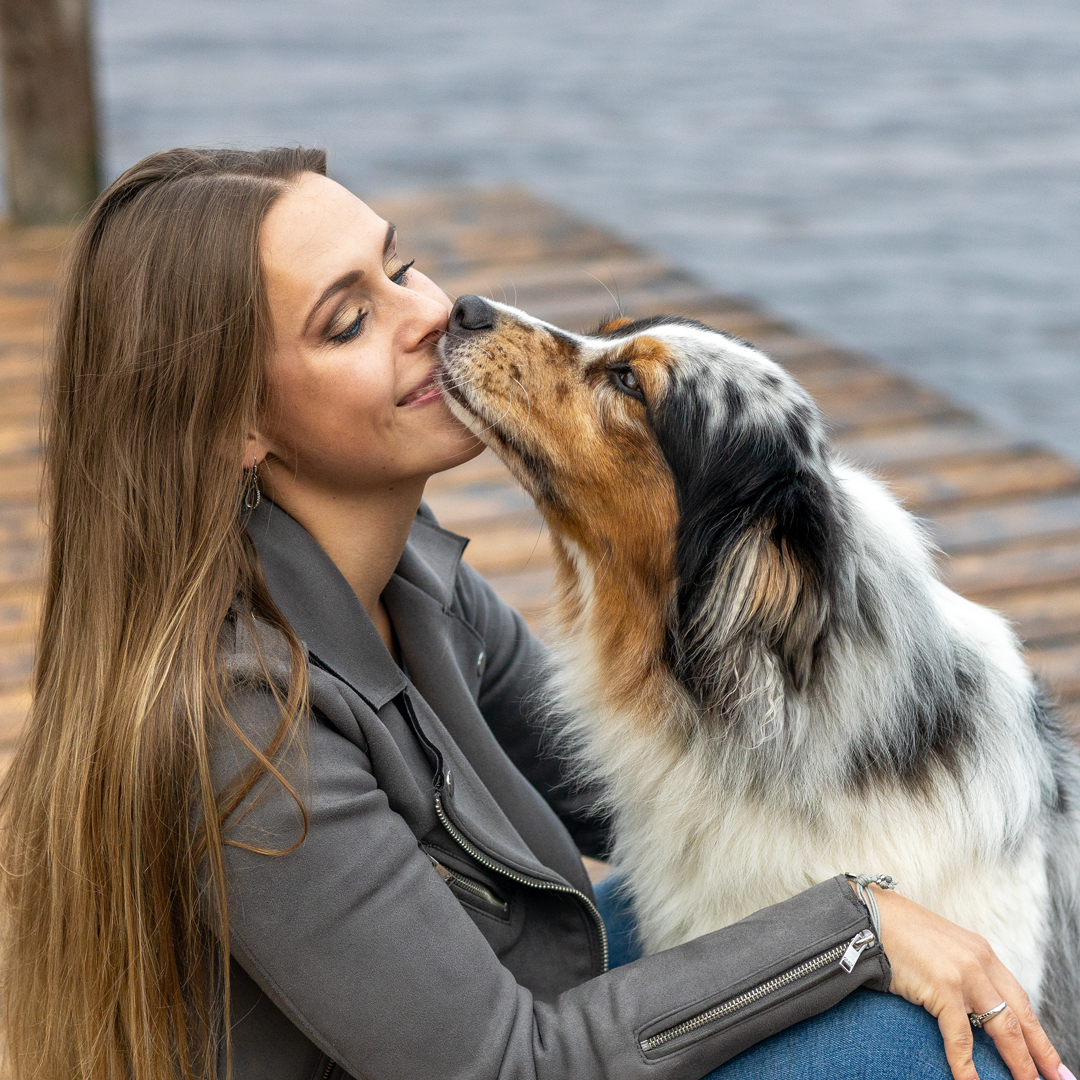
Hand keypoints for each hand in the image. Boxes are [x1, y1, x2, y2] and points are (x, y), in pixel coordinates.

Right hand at [872, 885, 1070, 1079]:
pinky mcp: (943, 986)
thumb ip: (961, 973)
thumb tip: (970, 1009)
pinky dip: (966, 1065)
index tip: (1051, 1059)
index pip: (1020, 999)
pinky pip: (961, 1036)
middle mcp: (980, 961)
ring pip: (1003, 1029)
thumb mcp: (941, 950)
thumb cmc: (898, 933)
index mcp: (982, 953)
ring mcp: (964, 974)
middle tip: (1057, 1079)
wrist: (869, 915)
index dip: (1038, 1032)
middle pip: (1021, 1016)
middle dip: (1041, 1053)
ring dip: (1018, 1063)